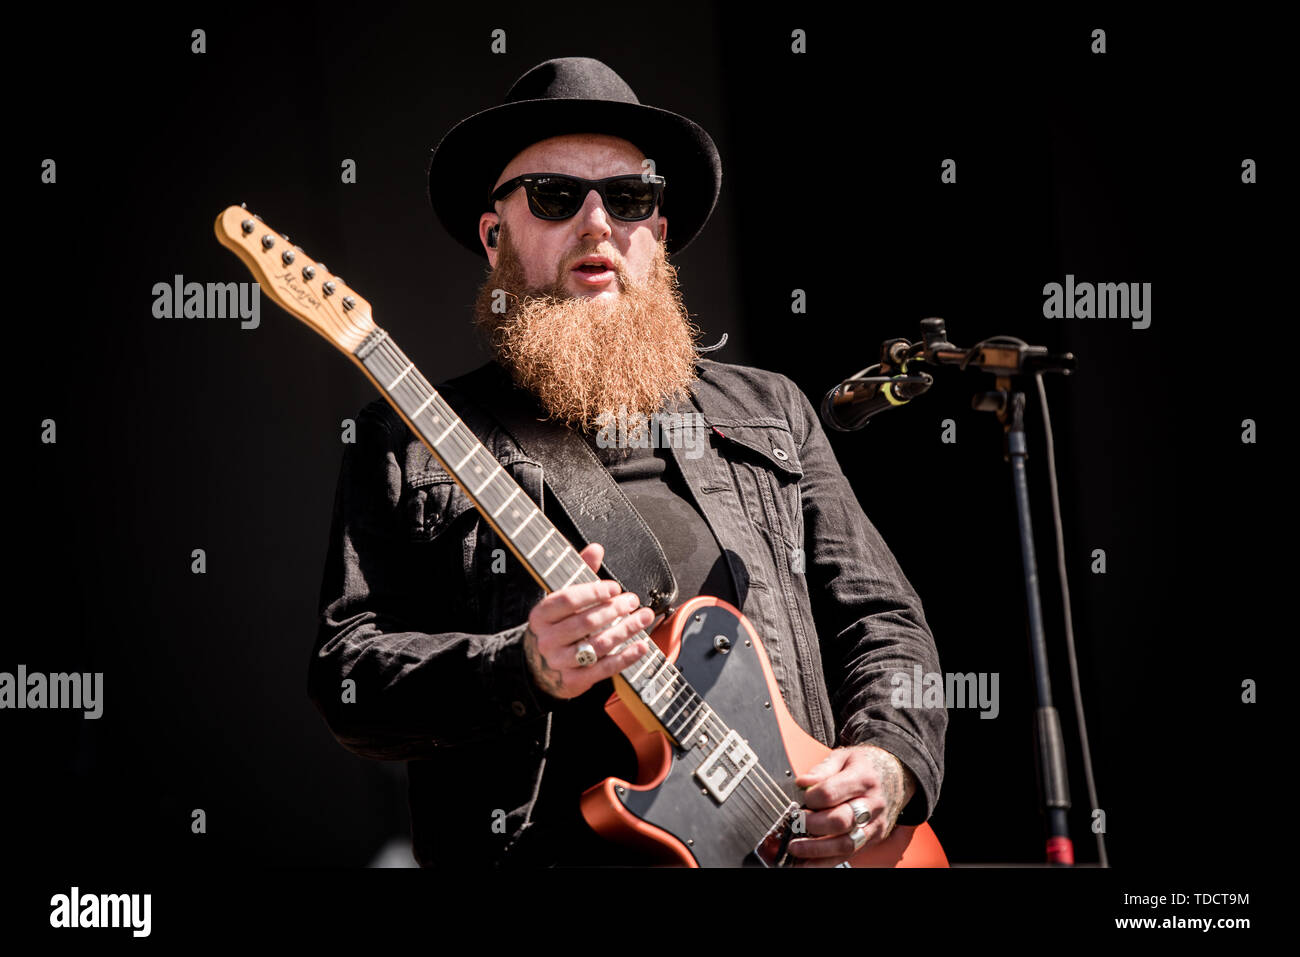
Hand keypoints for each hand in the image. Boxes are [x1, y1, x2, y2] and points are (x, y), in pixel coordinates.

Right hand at [523, 542, 653, 699]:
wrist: (540, 666)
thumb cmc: (558, 625)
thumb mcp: (564, 598)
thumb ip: (580, 572)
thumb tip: (596, 548)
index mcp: (541, 615)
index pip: (568, 599)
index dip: (594, 592)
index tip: (615, 588)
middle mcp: (547, 639)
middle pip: (586, 622)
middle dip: (615, 610)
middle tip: (633, 601)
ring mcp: (559, 662)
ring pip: (598, 645)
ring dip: (625, 630)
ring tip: (643, 618)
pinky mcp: (573, 681)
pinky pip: (603, 668)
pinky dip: (625, 657)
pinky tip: (641, 646)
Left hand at [787, 743, 916, 866]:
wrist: (896, 777)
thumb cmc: (865, 767)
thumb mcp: (844, 757)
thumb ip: (822, 770)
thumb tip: (803, 783)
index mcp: (863, 778)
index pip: (831, 792)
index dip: (811, 797)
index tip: (803, 797)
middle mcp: (872, 804)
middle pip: (841, 821)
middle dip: (813, 825)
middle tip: (796, 823)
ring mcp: (874, 825)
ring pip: (846, 844)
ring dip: (817, 850)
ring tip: (796, 848)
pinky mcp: (873, 839)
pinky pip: (850, 855)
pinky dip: (827, 861)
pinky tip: (808, 862)